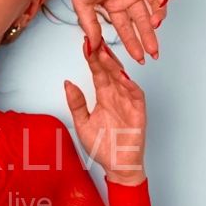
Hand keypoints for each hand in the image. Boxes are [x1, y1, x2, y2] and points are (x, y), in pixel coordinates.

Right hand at [61, 0, 176, 63]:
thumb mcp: (83, 5)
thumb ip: (91, 27)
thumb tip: (94, 48)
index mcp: (115, 4)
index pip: (127, 29)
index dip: (133, 44)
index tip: (139, 58)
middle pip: (144, 21)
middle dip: (149, 38)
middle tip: (154, 52)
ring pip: (157, 4)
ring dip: (159, 15)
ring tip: (154, 23)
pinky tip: (163, 1)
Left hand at [63, 37, 146, 182]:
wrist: (117, 166)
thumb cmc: (102, 146)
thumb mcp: (82, 122)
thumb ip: (76, 103)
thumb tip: (67, 82)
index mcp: (103, 96)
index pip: (97, 72)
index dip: (91, 58)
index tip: (84, 44)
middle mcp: (116, 95)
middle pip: (109, 70)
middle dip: (102, 55)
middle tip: (94, 39)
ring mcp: (128, 101)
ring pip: (121, 78)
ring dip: (114, 65)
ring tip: (104, 53)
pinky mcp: (138, 111)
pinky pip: (135, 95)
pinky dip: (130, 85)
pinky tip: (122, 76)